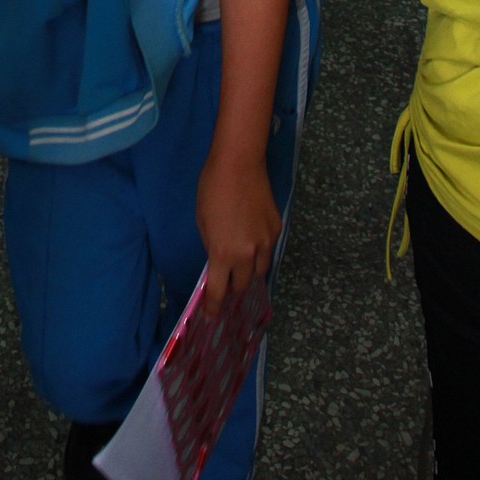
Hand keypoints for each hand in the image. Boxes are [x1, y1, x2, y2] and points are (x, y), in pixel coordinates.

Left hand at [197, 148, 280, 315]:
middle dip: (234, 286)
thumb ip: (212, 246)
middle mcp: (247, 254)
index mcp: (223, 253)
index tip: (212, 317)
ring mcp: (265, 242)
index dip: (214, 307)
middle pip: (243, 285)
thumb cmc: (212, 188)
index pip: (219, 292)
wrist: (239, 162)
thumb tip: (219, 261)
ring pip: (260, 270)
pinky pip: (268, 248)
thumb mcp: (202, 221)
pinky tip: (252, 234)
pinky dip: (260, 248)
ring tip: (242, 260)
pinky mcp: (276, 228)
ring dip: (249, 270)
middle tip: (227, 280)